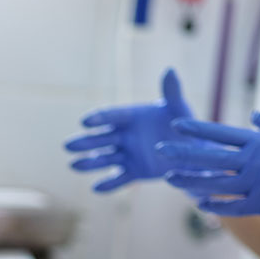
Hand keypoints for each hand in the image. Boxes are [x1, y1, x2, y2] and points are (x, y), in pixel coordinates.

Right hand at [64, 68, 194, 191]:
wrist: (192, 151)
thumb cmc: (184, 126)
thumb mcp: (179, 109)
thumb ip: (172, 93)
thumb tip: (170, 70)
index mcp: (131, 116)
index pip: (111, 116)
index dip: (99, 118)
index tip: (85, 122)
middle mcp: (124, 135)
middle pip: (101, 138)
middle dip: (85, 142)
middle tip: (68, 146)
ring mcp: (127, 154)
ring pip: (104, 158)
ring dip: (89, 162)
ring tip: (73, 166)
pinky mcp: (133, 172)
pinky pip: (118, 179)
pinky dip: (108, 184)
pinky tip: (96, 189)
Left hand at [157, 112, 259, 237]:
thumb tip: (253, 117)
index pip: (222, 133)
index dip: (197, 129)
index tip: (176, 125)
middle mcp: (255, 162)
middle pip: (211, 157)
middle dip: (183, 153)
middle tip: (160, 150)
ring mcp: (257, 185)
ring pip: (215, 184)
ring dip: (190, 181)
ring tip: (169, 178)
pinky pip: (232, 206)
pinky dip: (214, 204)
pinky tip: (198, 202)